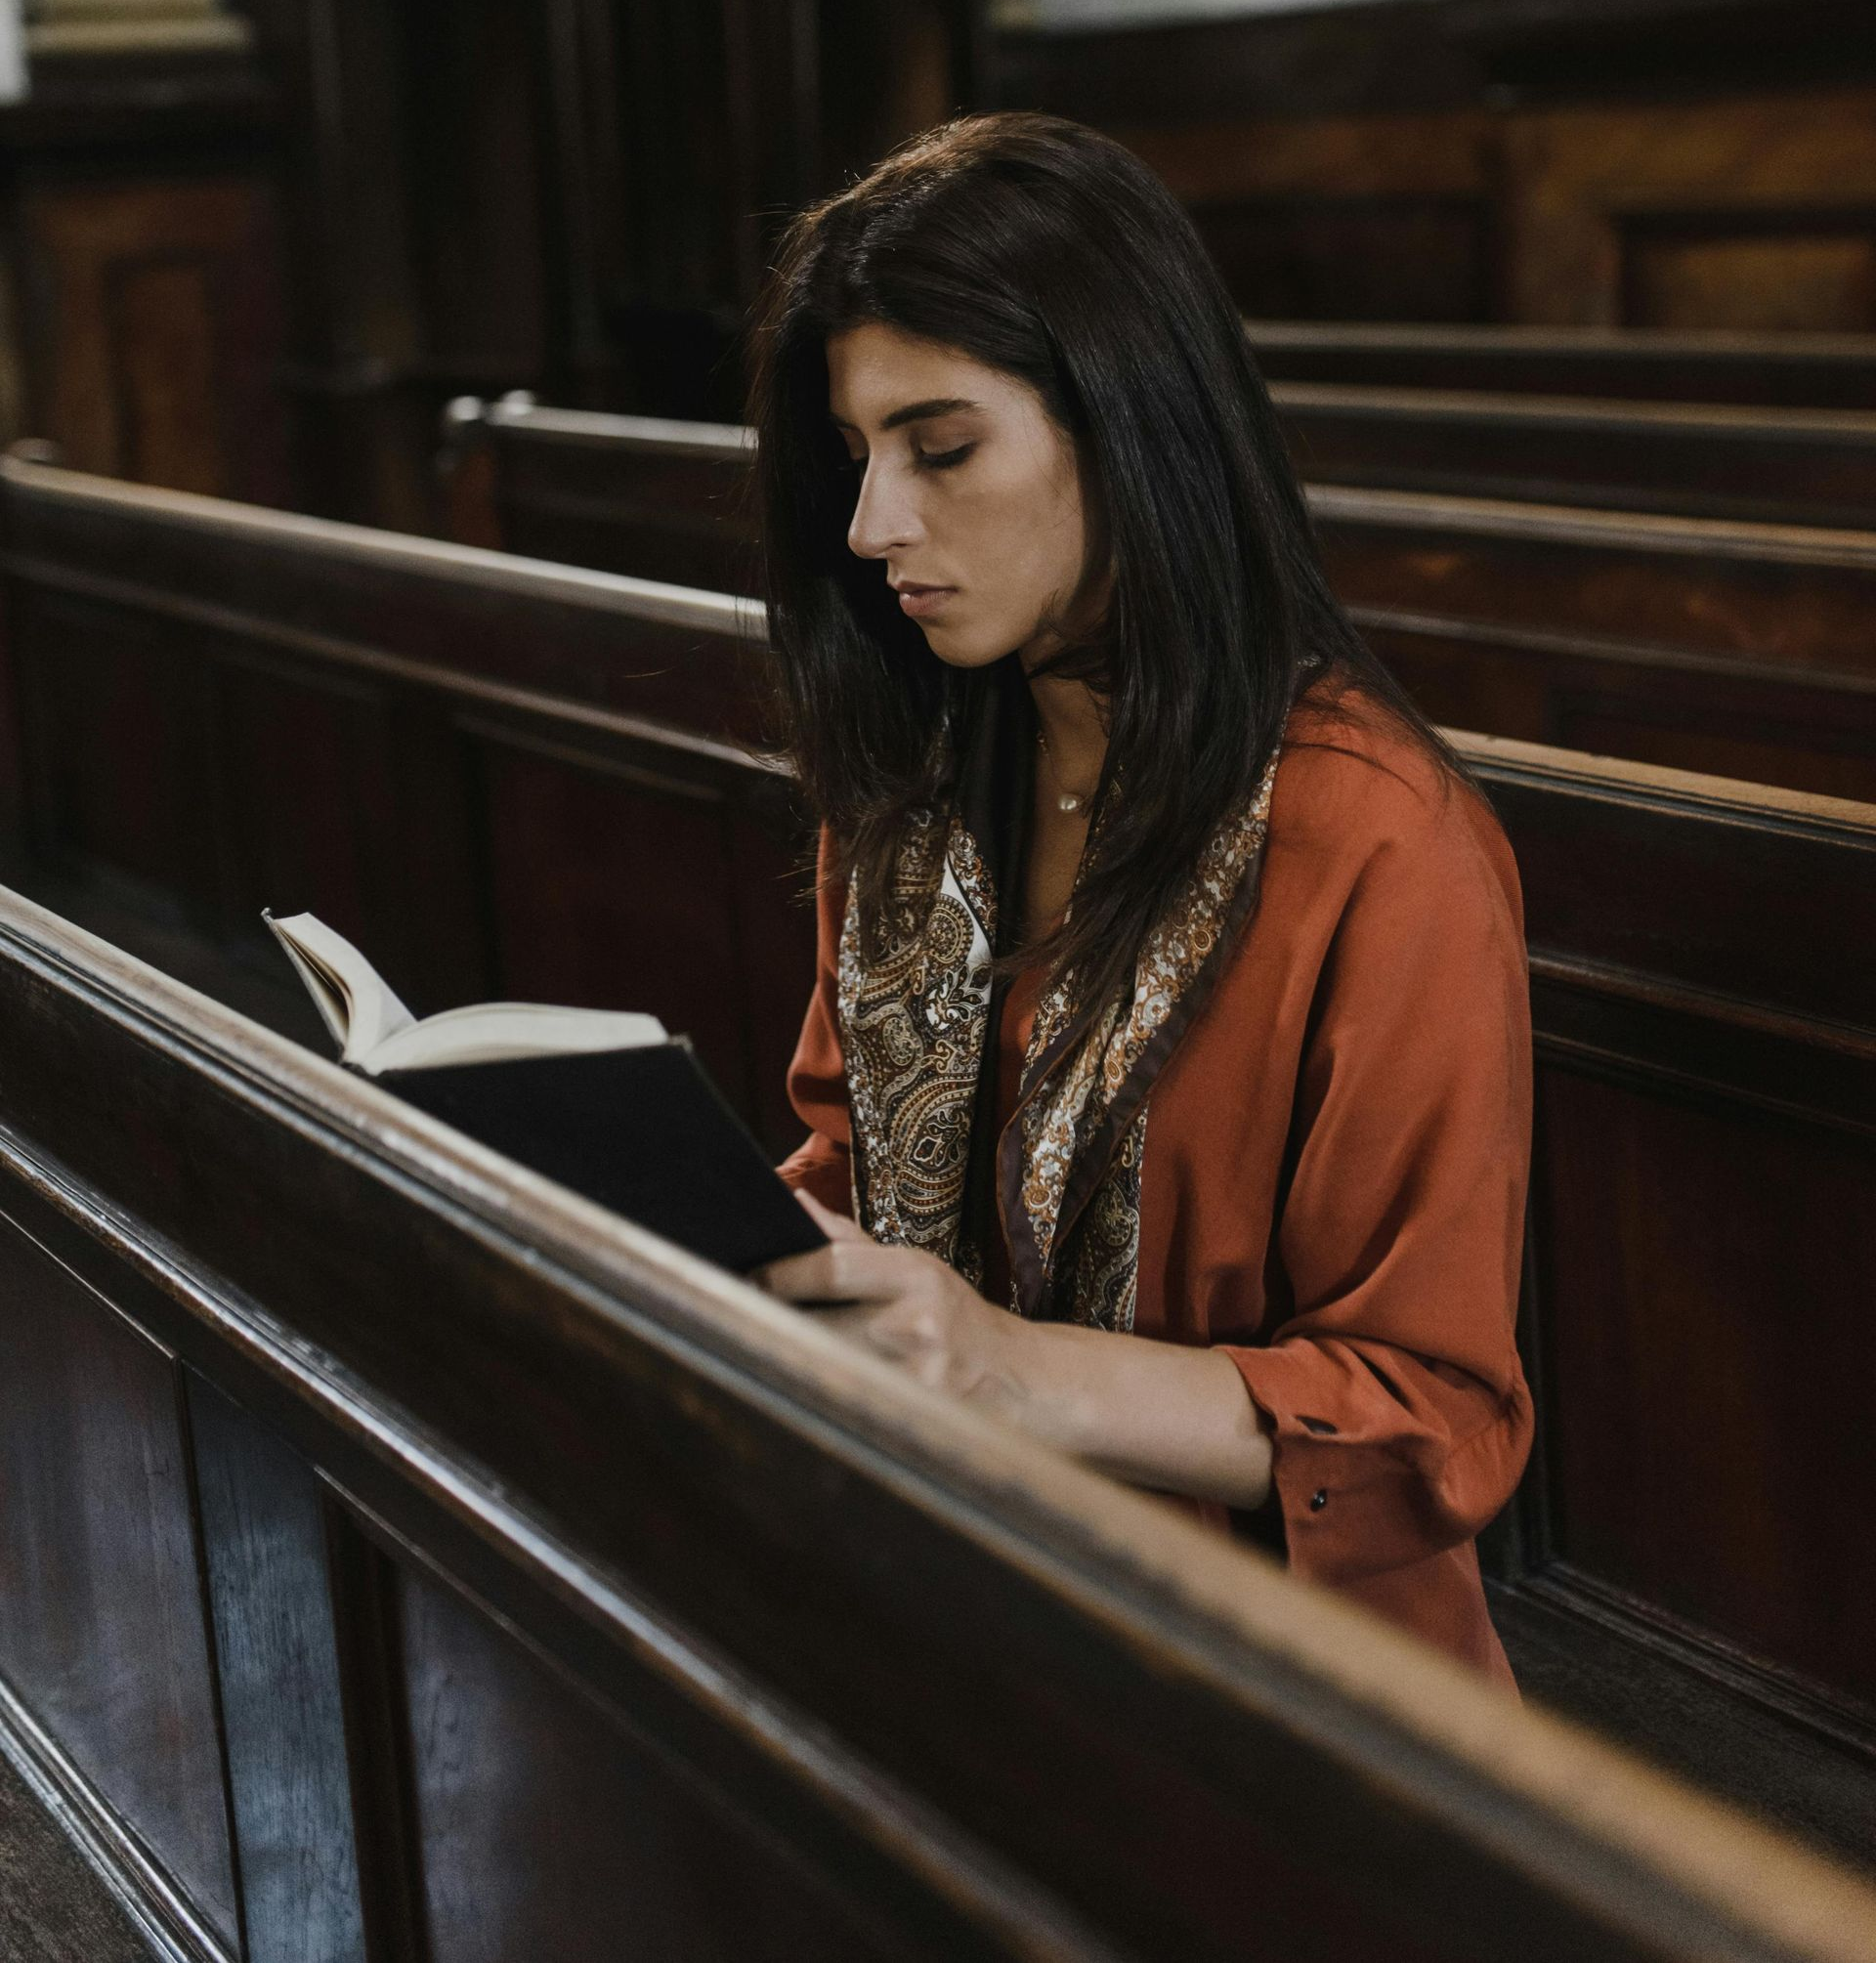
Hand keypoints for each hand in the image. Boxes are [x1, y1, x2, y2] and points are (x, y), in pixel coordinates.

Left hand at [758, 1191, 1028, 1412]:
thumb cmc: (958, 1319)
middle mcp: (916, 1325)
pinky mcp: (914, 1424)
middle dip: (771, 1325)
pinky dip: (821, 1404)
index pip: (831, 1266)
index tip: (746, 1276)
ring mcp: (916, 1381)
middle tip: (732, 1322)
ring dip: (789, 1367)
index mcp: (914, 1275)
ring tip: (760, 1359)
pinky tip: (803, 1400)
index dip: (780, 1273)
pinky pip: (847, 1412)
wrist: (1024, 1382)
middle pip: (817, 1325)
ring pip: (824, 1373)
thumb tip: (794, 1204)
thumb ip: (849, 1242)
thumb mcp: (915, 1270)